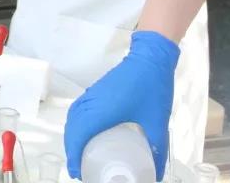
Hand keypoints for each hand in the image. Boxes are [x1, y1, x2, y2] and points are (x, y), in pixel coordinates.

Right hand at [64, 31, 179, 178]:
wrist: (149, 57)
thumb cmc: (152, 88)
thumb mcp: (157, 122)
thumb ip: (156, 148)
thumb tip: (155, 174)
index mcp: (102, 111)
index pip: (79, 136)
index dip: (75, 156)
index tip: (77, 173)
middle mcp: (91, 103)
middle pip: (71, 129)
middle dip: (71, 151)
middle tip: (79, 170)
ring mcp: (90, 96)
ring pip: (72, 120)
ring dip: (71, 138)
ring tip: (79, 155)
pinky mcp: (93, 92)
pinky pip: (76, 112)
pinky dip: (75, 127)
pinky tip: (84, 134)